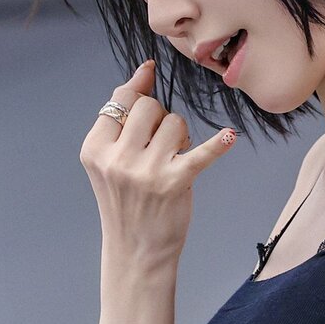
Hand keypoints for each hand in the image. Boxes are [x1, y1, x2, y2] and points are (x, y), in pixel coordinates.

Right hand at [80, 60, 235, 262]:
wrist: (136, 252)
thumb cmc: (127, 202)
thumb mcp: (109, 163)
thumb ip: (122, 121)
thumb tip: (145, 71)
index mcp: (96, 150)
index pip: (121, 99)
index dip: (138, 90)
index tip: (149, 77)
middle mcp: (117, 159)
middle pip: (149, 106)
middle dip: (159, 117)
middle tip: (159, 144)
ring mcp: (146, 171)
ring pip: (175, 122)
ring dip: (181, 135)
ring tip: (173, 158)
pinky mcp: (174, 183)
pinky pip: (201, 153)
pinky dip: (217, 145)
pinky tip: (228, 137)